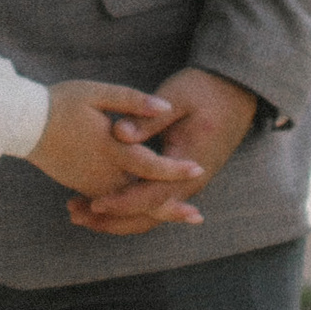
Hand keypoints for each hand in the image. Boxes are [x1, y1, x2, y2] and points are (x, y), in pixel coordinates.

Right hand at [31, 84, 207, 213]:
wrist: (24, 126)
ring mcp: (92, 184)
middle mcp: (103, 173)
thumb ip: (132, 100)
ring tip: (181, 214)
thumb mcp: (96, 92)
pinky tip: (149, 209)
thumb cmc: (60, 104)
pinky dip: (131, 211)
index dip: (174, 169)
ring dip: (154, 211)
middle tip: (197, 216)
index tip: (198, 168)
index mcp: (109, 148)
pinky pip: (112, 205)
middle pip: (141, 196)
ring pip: (128, 205)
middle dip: (170, 207)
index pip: (148, 164)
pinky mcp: (84, 188)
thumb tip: (164, 106)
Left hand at [68, 65, 263, 236]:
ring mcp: (188, 183)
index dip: (123, 201)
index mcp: (190, 161)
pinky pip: (154, 201)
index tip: (93, 203)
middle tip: (75, 215)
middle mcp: (190, 181)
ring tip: (80, 212)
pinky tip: (102, 200)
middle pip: (149, 215)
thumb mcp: (177, 98)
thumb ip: (147, 118)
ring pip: (151, 213)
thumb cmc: (205, 89)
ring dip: (117, 216)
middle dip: (113, 220)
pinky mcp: (182, 179)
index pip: (153, 194)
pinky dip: (129, 206)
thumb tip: (118, 134)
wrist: (235, 91)